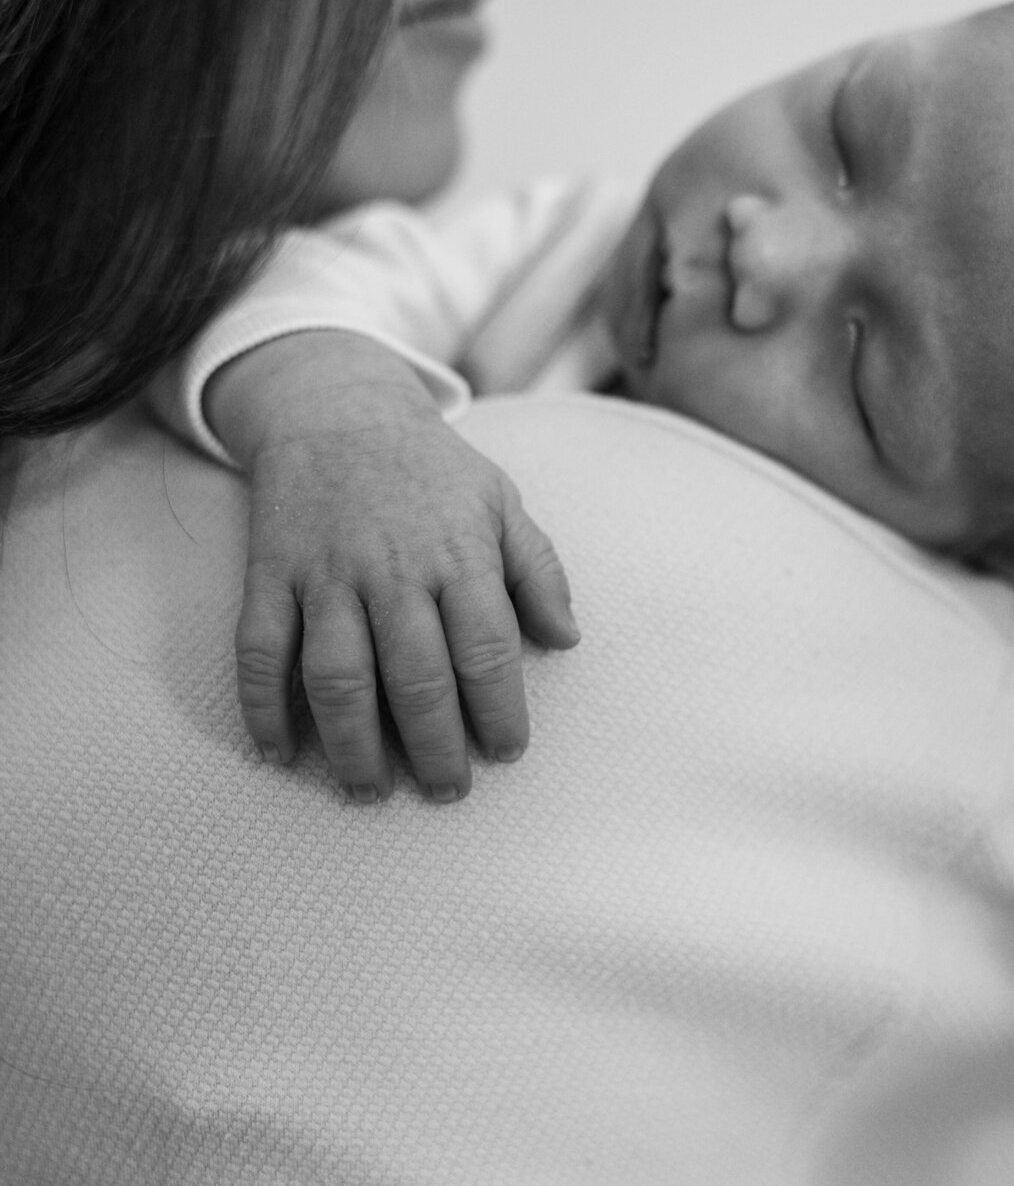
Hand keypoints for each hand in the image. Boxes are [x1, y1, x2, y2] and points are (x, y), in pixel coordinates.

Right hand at [205, 332, 578, 801]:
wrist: (337, 407)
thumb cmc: (431, 467)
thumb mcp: (500, 500)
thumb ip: (537, 569)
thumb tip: (567, 639)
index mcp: (458, 553)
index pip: (486, 649)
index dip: (500, 710)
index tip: (507, 752)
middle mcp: (392, 569)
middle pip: (415, 678)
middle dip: (434, 748)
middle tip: (445, 790)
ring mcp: (325, 573)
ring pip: (337, 676)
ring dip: (352, 745)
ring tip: (369, 790)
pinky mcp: (271, 574)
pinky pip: (260, 650)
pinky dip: (263, 707)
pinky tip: (279, 753)